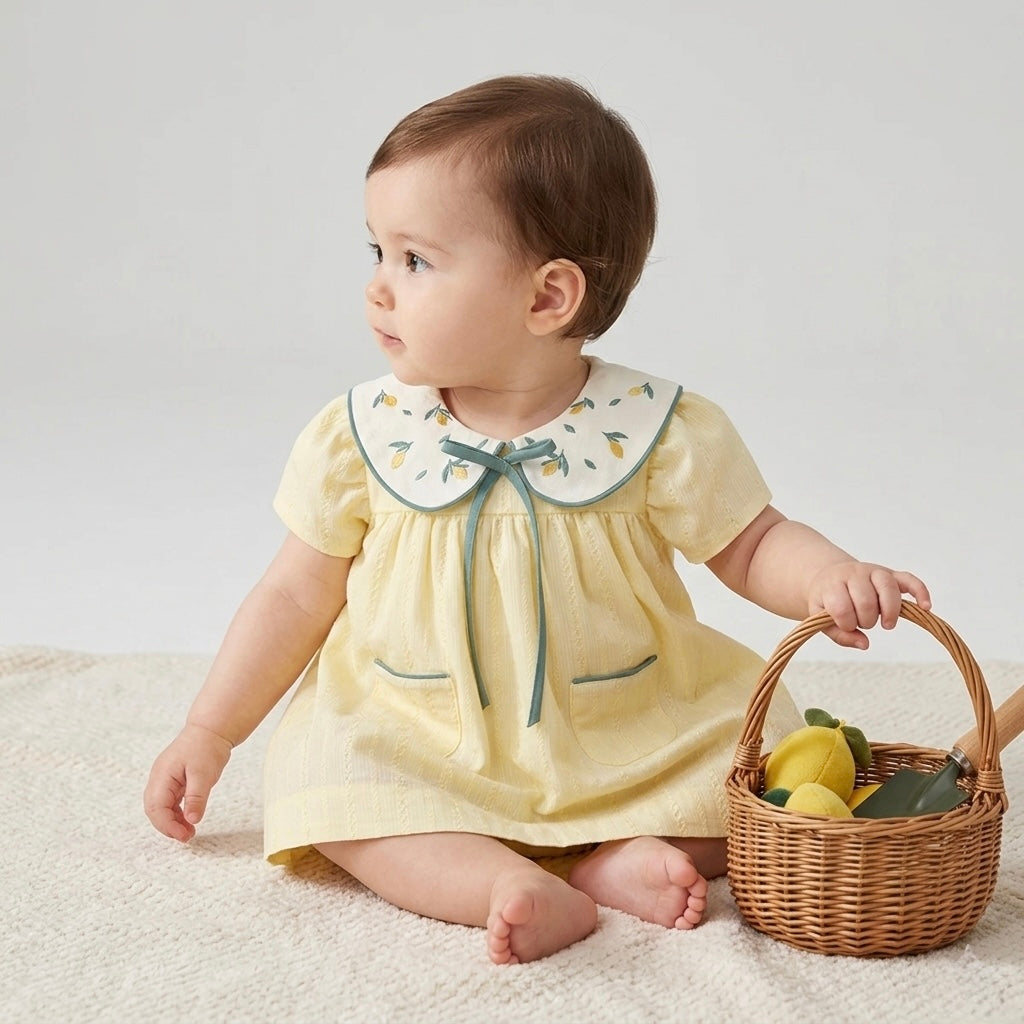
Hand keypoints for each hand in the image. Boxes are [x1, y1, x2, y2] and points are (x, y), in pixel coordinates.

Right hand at [144, 723, 232, 841]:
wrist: (211, 729)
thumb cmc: (206, 747)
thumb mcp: (204, 774)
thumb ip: (196, 798)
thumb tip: (191, 820)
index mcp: (162, 775)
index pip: (156, 808)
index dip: (168, 825)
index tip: (184, 835)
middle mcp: (159, 779)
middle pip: (154, 810)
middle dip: (168, 827)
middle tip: (187, 837)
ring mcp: (164, 780)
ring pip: (161, 808)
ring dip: (172, 822)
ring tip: (189, 832)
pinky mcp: (173, 781)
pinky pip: (169, 802)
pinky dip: (177, 813)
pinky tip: (188, 820)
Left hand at [807, 562, 930, 648]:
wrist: (829, 576)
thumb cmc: (827, 601)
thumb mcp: (821, 618)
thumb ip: (839, 635)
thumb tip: (865, 644)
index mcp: (832, 584)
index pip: (842, 607)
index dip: (846, 624)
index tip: (846, 626)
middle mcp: (854, 574)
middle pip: (866, 600)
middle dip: (866, 620)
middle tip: (863, 623)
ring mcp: (873, 571)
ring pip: (888, 587)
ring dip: (889, 611)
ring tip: (886, 624)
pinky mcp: (891, 574)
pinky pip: (909, 579)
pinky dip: (920, 592)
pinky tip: (925, 607)